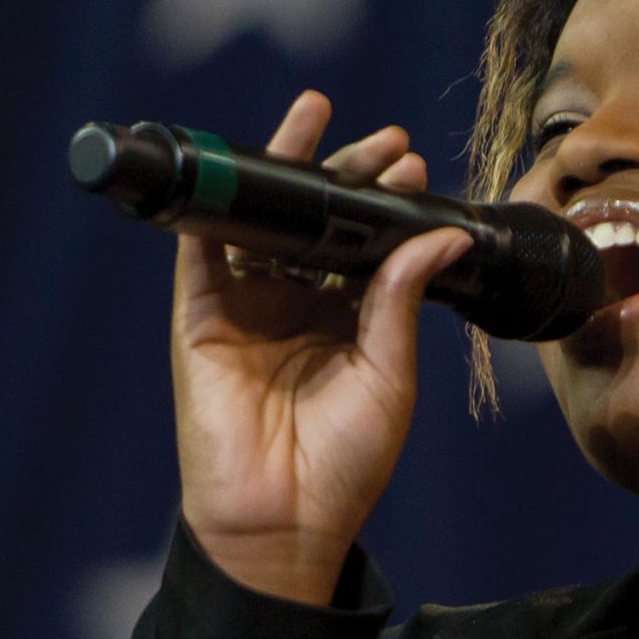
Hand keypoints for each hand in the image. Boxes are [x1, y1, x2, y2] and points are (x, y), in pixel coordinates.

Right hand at [172, 89, 475, 602]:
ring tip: (314, 117)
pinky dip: (215, 208)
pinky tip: (237, 166)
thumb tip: (438, 233)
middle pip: (318, 223)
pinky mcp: (200, 321)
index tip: (413, 165)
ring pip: (262, 223)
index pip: (365, 246)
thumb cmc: (345, 462)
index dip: (386, 204)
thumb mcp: (390, 373)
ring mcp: (246, 311)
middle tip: (382, 138)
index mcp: (346, 323)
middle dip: (346, 174)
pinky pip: (201, 253)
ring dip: (284, 172)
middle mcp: (296, 308)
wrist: (285, 520)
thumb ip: (401, 298)